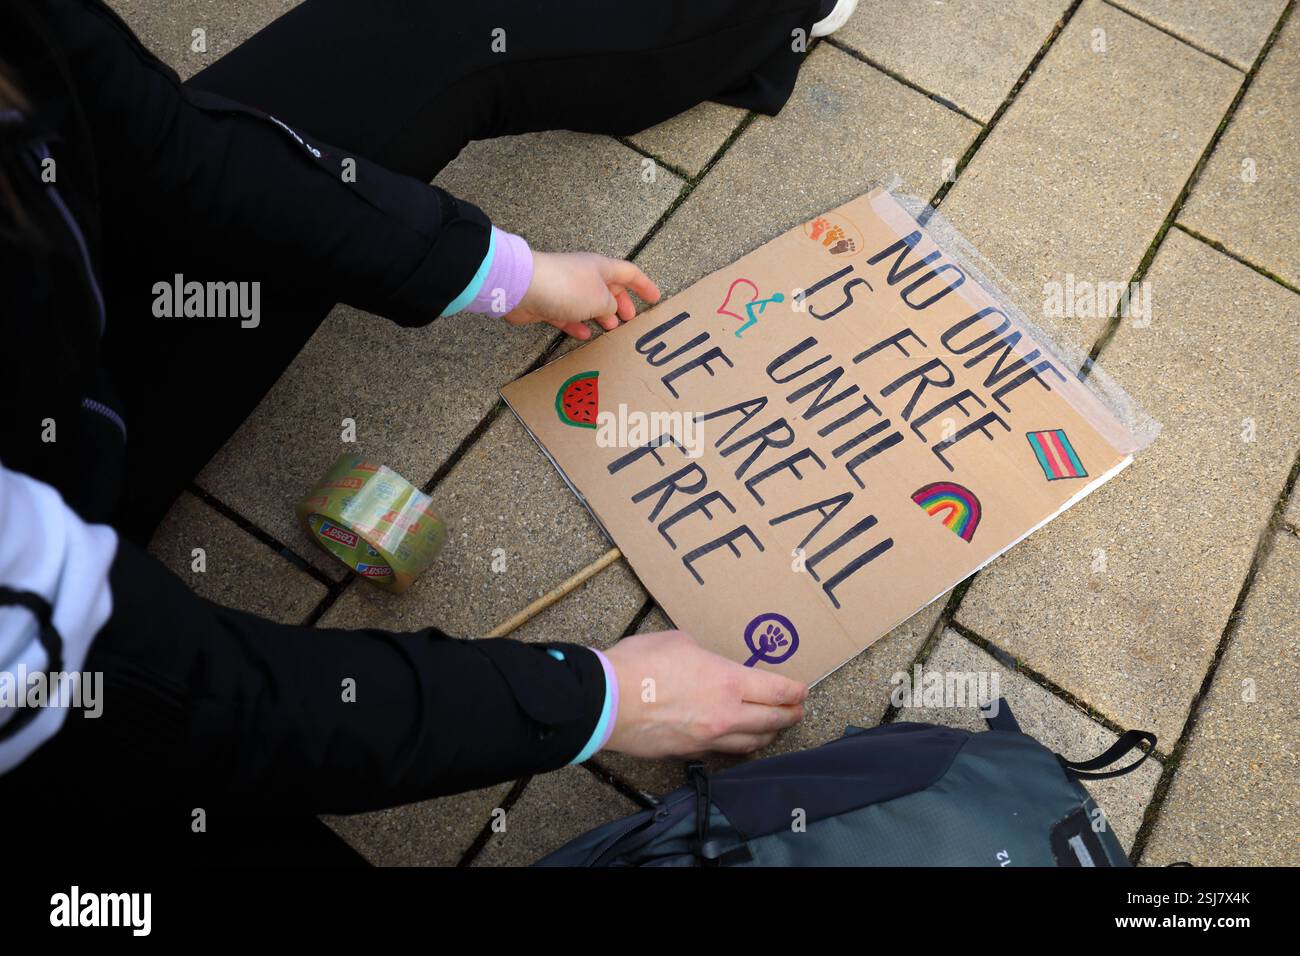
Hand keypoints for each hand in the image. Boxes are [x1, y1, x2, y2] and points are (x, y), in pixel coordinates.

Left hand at [503, 251, 660, 339]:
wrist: (524, 287)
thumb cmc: (568, 288)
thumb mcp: (600, 299)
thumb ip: (611, 306)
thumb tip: (611, 309)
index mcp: (601, 268)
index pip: (630, 273)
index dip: (644, 285)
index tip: (655, 298)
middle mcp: (584, 275)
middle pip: (609, 288)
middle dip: (621, 303)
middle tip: (630, 320)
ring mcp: (565, 288)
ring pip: (588, 302)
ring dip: (601, 315)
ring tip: (610, 329)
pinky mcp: (548, 302)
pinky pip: (568, 314)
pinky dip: (577, 324)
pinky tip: (584, 336)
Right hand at [603, 630, 807, 757]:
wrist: (605, 701)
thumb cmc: (639, 665)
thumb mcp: (680, 642)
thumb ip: (704, 655)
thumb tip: (707, 664)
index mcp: (729, 682)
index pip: (776, 691)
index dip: (794, 692)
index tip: (802, 690)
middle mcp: (725, 715)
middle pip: (771, 722)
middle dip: (789, 715)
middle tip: (796, 711)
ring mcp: (707, 739)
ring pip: (750, 743)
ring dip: (767, 735)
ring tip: (773, 729)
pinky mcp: (687, 753)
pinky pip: (720, 752)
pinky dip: (735, 745)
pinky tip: (733, 740)